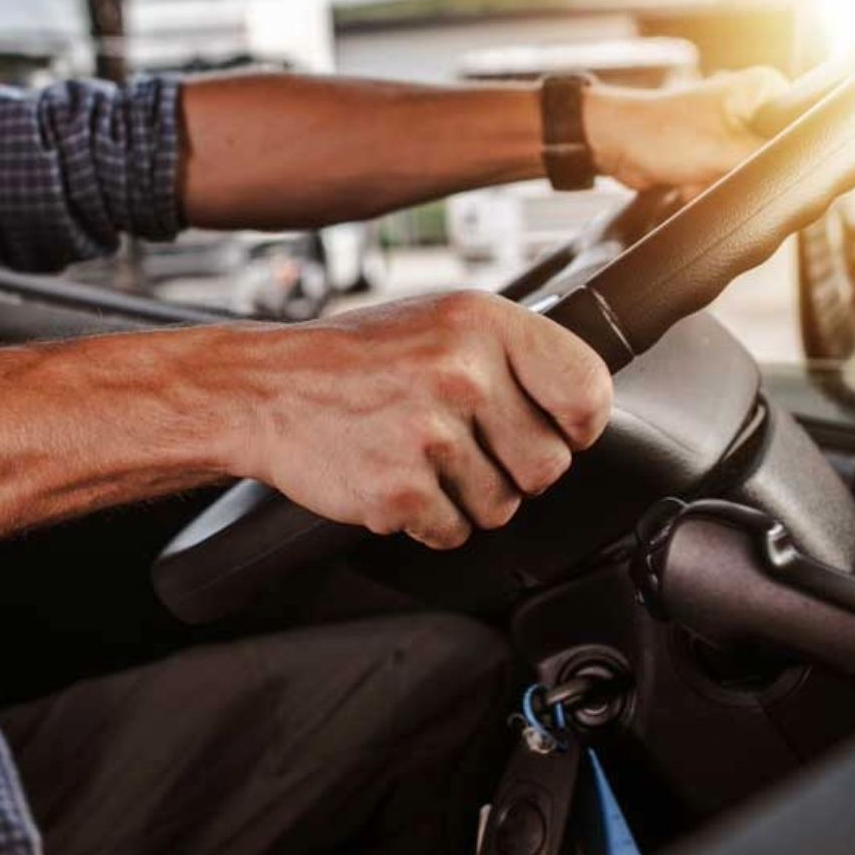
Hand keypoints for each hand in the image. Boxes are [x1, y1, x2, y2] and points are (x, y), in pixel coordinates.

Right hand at [235, 291, 612, 549]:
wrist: (267, 388)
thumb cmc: (361, 358)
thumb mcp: (444, 323)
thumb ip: (514, 357)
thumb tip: (582, 407)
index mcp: (483, 322)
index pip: (587, 389)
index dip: (579, 423)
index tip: (560, 431)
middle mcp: (462, 373)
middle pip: (549, 465)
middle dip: (516, 470)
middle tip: (469, 447)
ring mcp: (429, 433)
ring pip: (502, 506)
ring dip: (469, 497)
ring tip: (423, 457)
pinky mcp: (399, 489)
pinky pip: (455, 532)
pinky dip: (430, 519)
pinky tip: (400, 479)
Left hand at [585, 67, 788, 199]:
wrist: (614, 145)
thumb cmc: (662, 135)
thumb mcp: (725, 152)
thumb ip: (769, 161)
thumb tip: (803, 172)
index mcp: (763, 88)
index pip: (800, 126)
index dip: (784, 155)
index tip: (756, 167)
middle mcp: (751, 103)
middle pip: (770, 155)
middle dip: (739, 174)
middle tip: (714, 170)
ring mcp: (731, 128)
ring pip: (746, 173)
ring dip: (718, 183)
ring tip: (694, 174)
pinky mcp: (713, 150)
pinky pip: (724, 179)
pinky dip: (706, 186)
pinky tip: (686, 181)